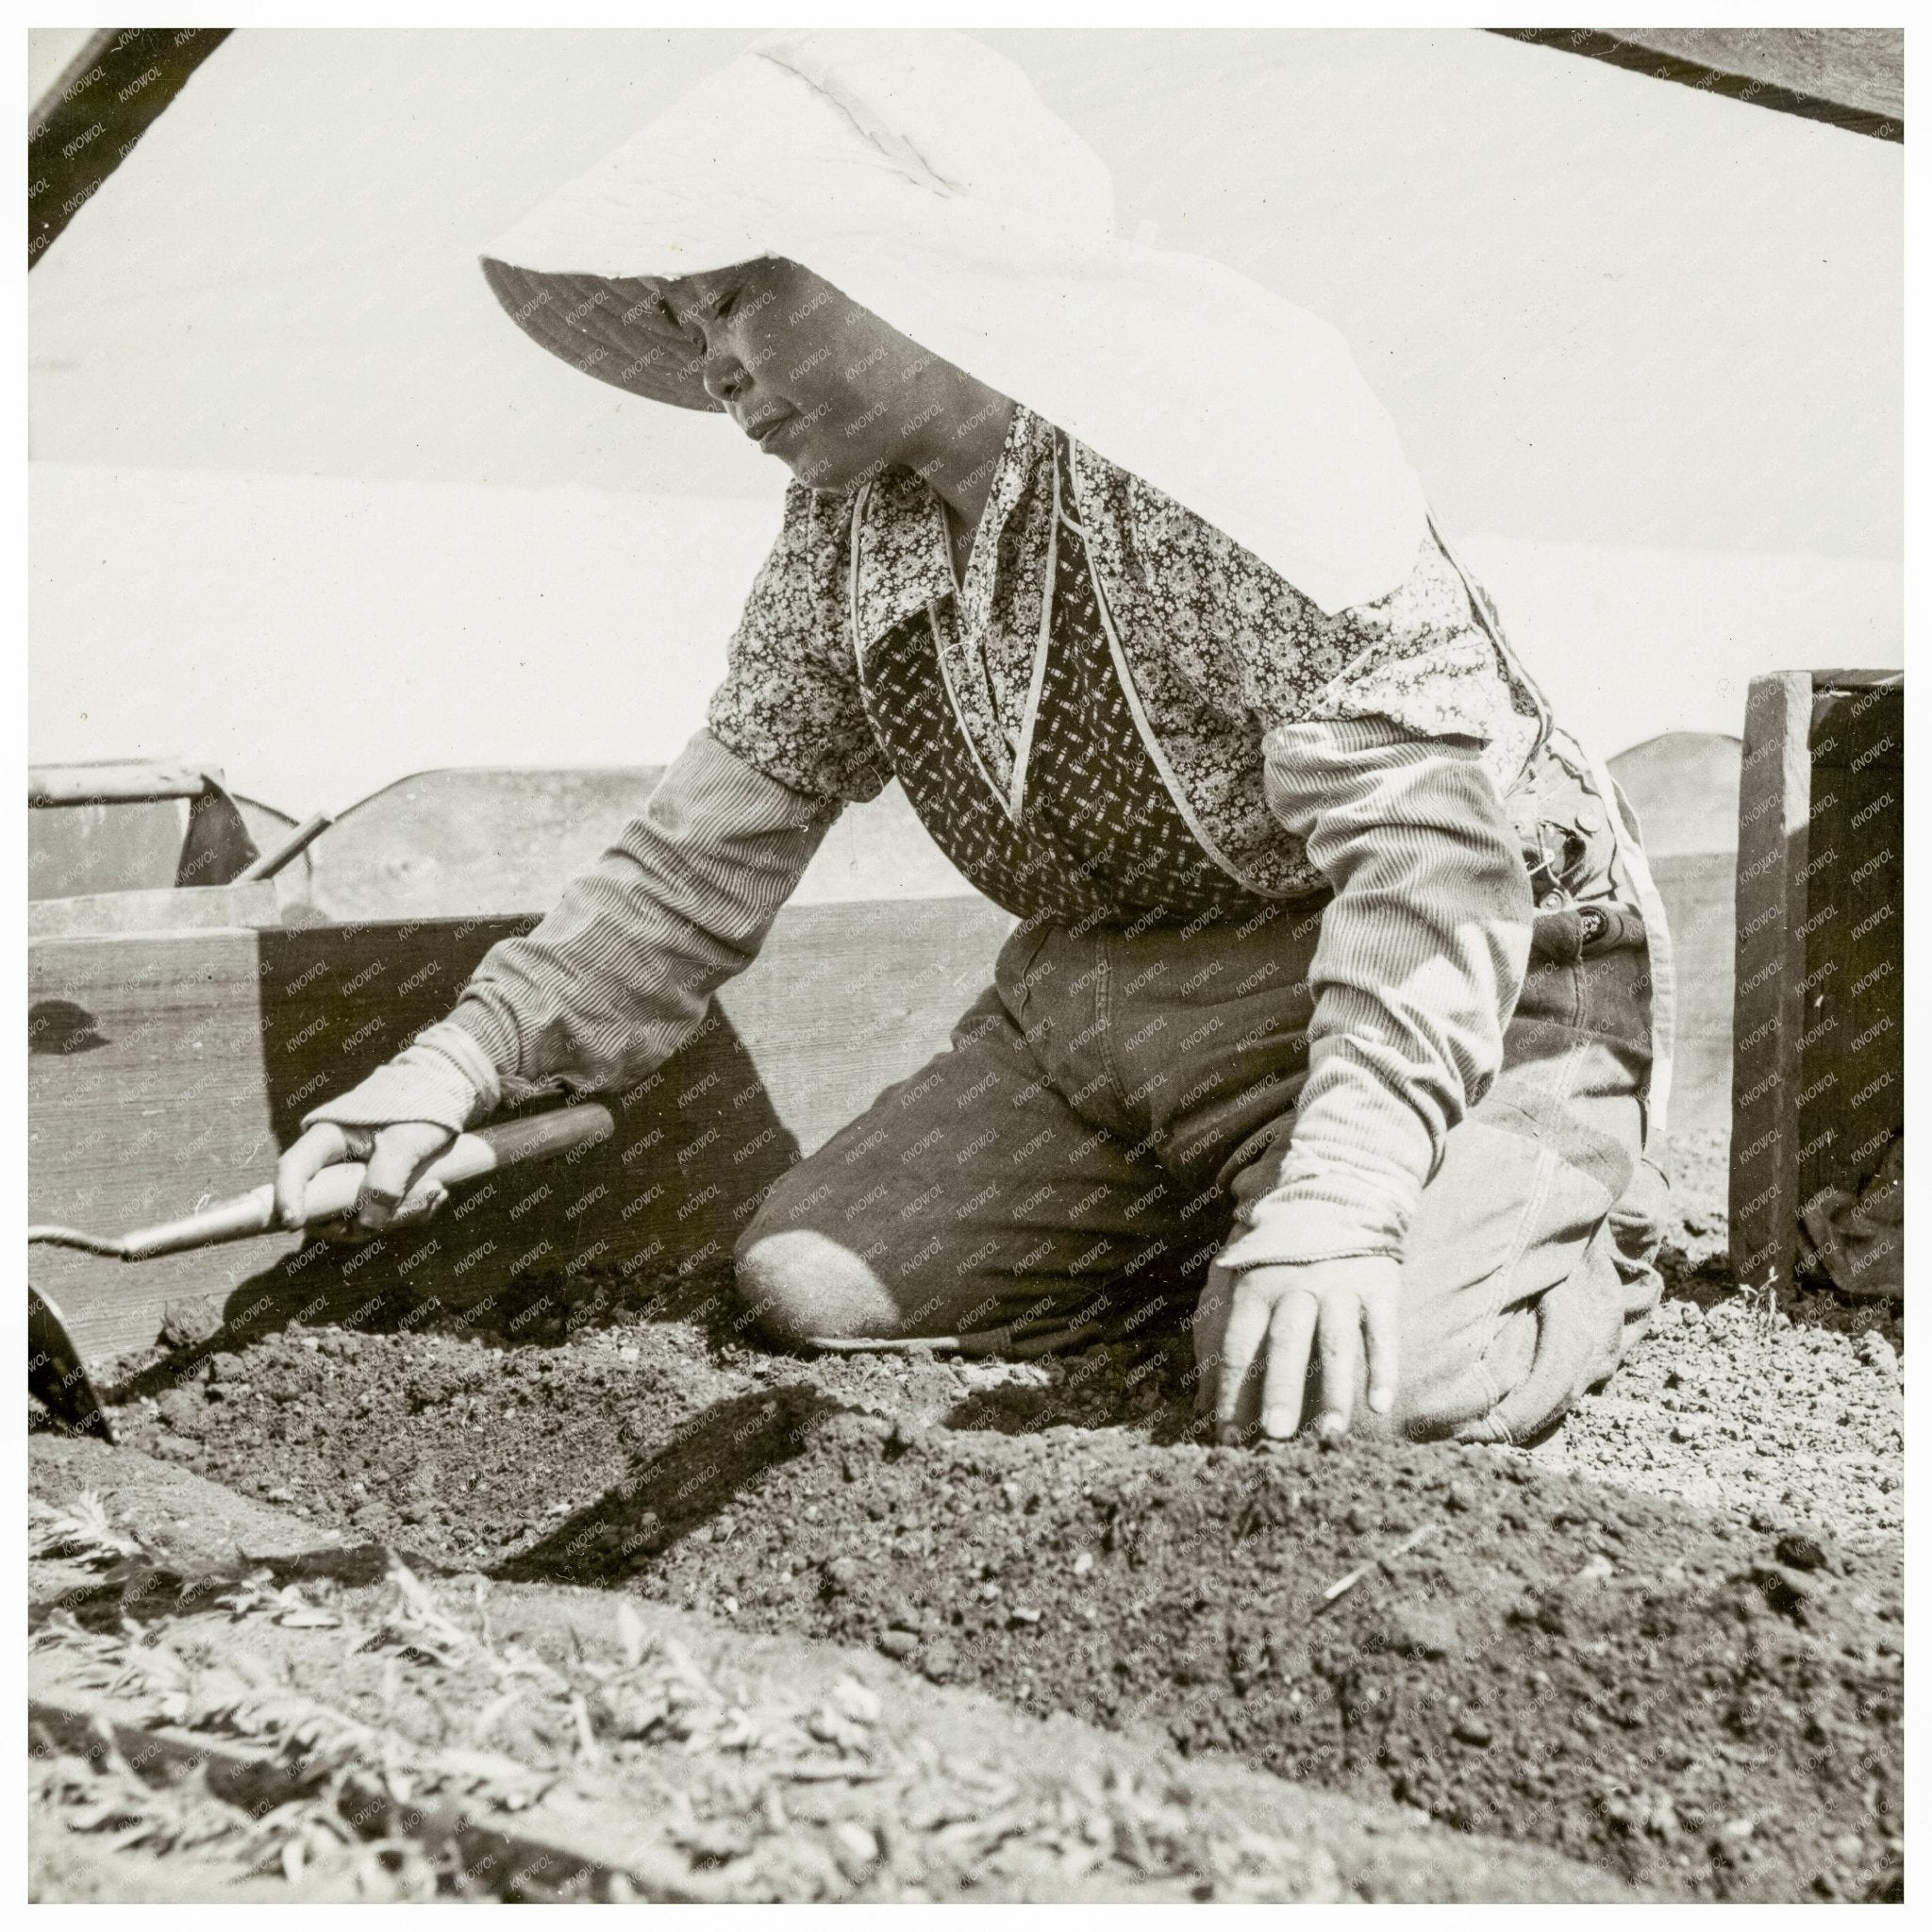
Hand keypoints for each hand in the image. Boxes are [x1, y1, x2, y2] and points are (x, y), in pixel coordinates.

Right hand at [274, 1120, 456, 1238]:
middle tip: (418, 1203)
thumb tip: (367, 1224)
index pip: (294, 1168)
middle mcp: (331, 1163)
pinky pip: (381, 1219)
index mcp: (328, 1137)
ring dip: (400, 1214)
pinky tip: (437, 1191)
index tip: (292, 1223)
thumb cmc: (421, 1109)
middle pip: (326, 1207)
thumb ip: (387, 1179)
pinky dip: (410, 1212)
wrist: (442, 1098)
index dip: (287, 1196)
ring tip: (437, 1189)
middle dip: (369, 1219)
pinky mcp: (371, 1195)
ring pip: (357, 1220)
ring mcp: (349, 1182)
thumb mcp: (407, 1141)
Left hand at [1194, 1254, 1400, 1444]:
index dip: (1232, 1391)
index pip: (1239, 1345)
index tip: (1229, 1438)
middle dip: (1280, 1390)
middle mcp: (1295, 1285)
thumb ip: (1215, 1335)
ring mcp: (1340, 1286)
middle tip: (1275, 1436)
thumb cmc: (1274, 1251)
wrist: (1333, 1190)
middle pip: (1286, 1344)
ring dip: (1334, 1391)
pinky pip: (1382, 1332)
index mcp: (1254, 1285)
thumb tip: (1198, 1402)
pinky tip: (1380, 1406)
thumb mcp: (1234, 1276)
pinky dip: (1384, 1368)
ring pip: (1336, 1343)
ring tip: (1329, 1435)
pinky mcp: (1379, 1286)